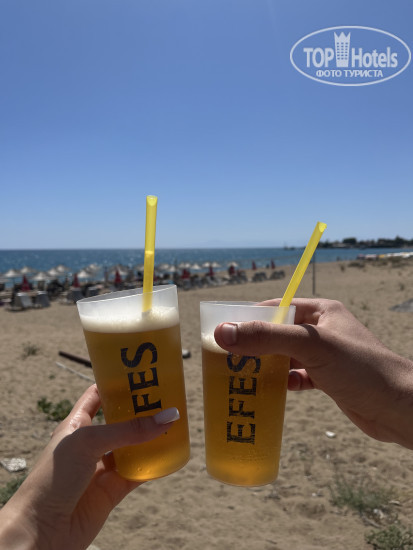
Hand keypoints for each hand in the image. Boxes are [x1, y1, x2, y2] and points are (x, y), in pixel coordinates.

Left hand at [0, 385, 178, 549]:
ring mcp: (101, 467)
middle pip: (120, 421)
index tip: (139, 373)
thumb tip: (167, 416)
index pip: (97, 396)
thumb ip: (128, 430)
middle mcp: (90, 444)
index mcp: (77, 425)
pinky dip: (153, 466)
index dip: (116, 384)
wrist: (42, 530)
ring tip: (173, 423)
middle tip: (165, 397)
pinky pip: (138, 473)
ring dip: (150, 438)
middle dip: (141, 410)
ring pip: (132, 447)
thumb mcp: (89, 442)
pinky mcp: (111, 491)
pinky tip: (169, 456)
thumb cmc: (53, 478)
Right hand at [214, 298, 412, 448]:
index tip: (224, 330)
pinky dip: (283, 383)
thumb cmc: (361, 368)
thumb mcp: (311, 346)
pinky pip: (297, 376)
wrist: (399, 407)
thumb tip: (224, 333)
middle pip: (278, 332)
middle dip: (254, 344)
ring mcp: (325, 355)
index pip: (277, 306)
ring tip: (241, 375)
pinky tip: (270, 391)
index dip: (250, 316)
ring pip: (285, 356)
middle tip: (227, 357)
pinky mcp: (328, 379)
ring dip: (266, 365)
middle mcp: (322, 330)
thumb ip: (267, 337)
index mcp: (321, 311)